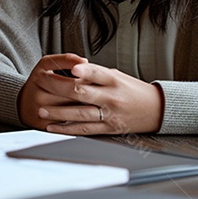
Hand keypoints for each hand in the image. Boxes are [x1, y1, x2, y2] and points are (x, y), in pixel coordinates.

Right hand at [18, 53, 89, 128]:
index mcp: (41, 77)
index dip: (86, 81)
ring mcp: (42, 112)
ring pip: (72, 111)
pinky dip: (77, 119)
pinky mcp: (45, 126)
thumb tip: (84, 61)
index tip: (94, 80)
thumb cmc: (38, 82)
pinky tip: (82, 114)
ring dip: (86, 108)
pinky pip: (67, 124)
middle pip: (73, 96)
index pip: (71, 80)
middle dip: (89, 95)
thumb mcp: (47, 64)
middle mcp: (40, 96)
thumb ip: (66, 59)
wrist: (22, 103)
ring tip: (92, 103)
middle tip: (97, 92)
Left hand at [28, 59, 164, 134]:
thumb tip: (70, 70)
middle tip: (40, 82)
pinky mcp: (109, 129)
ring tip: (41, 110)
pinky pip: (84, 130)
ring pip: (80, 114)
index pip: (97, 73)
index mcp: (114, 80)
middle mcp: (112, 97)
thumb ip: (95, 74)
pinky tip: (53, 127)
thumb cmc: (132, 89)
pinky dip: (67, 129)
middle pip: (82, 93)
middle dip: (58, 87)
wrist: (156, 110)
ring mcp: (110, 115)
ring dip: (58, 113)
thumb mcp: (117, 76)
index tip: (72, 68)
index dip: (85, 71)